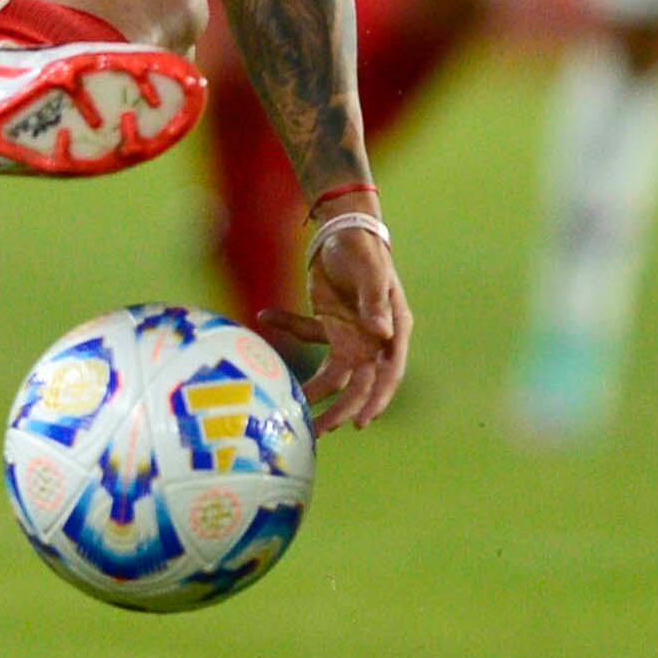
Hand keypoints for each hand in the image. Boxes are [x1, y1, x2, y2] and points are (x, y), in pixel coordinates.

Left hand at [259, 220, 411, 430]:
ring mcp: (351, 335)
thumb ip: (376, 302)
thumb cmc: (364, 248)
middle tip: (321, 431)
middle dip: (342, 409)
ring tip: (294, 414)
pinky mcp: (329, 325)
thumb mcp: (371, 272)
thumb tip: (382, 334)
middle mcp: (374, 339)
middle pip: (361, 383)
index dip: (376, 399)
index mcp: (393, 328)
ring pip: (335, 375)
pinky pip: (308, 338)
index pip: (388, 372)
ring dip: (316, 392)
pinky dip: (287, 329)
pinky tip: (265, 316)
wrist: (344, 227)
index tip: (360, 422)